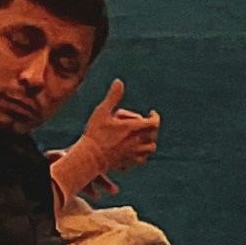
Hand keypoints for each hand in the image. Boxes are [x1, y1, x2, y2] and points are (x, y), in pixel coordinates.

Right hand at [52, 78, 162, 196]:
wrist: (90, 157)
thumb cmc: (95, 133)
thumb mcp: (102, 111)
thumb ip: (113, 96)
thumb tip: (119, 81)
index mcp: (133, 128)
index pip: (154, 123)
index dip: (155, 117)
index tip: (152, 113)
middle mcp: (136, 142)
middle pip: (153, 135)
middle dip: (150, 128)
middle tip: (142, 124)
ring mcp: (133, 154)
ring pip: (150, 149)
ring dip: (148, 142)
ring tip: (141, 137)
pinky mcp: (128, 163)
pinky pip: (141, 160)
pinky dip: (142, 155)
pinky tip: (134, 150)